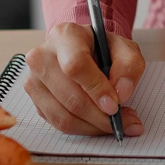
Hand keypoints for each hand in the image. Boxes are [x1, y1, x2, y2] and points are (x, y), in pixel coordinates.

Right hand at [24, 23, 145, 136]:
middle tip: (123, 121)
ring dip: (93, 126)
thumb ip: (129, 66)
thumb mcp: (125, 48)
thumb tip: (121, 93)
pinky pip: (59, 124)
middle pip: (70, 96)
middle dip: (99, 115)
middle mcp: (42, 57)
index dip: (96, 88)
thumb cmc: (102, 48)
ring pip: (63, 116)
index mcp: (65, 36)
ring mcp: (35, 80)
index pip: (75, 65)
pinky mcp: (35, 101)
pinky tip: (99, 124)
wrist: (83, 50)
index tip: (115, 104)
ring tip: (114, 124)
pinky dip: (83, 128)